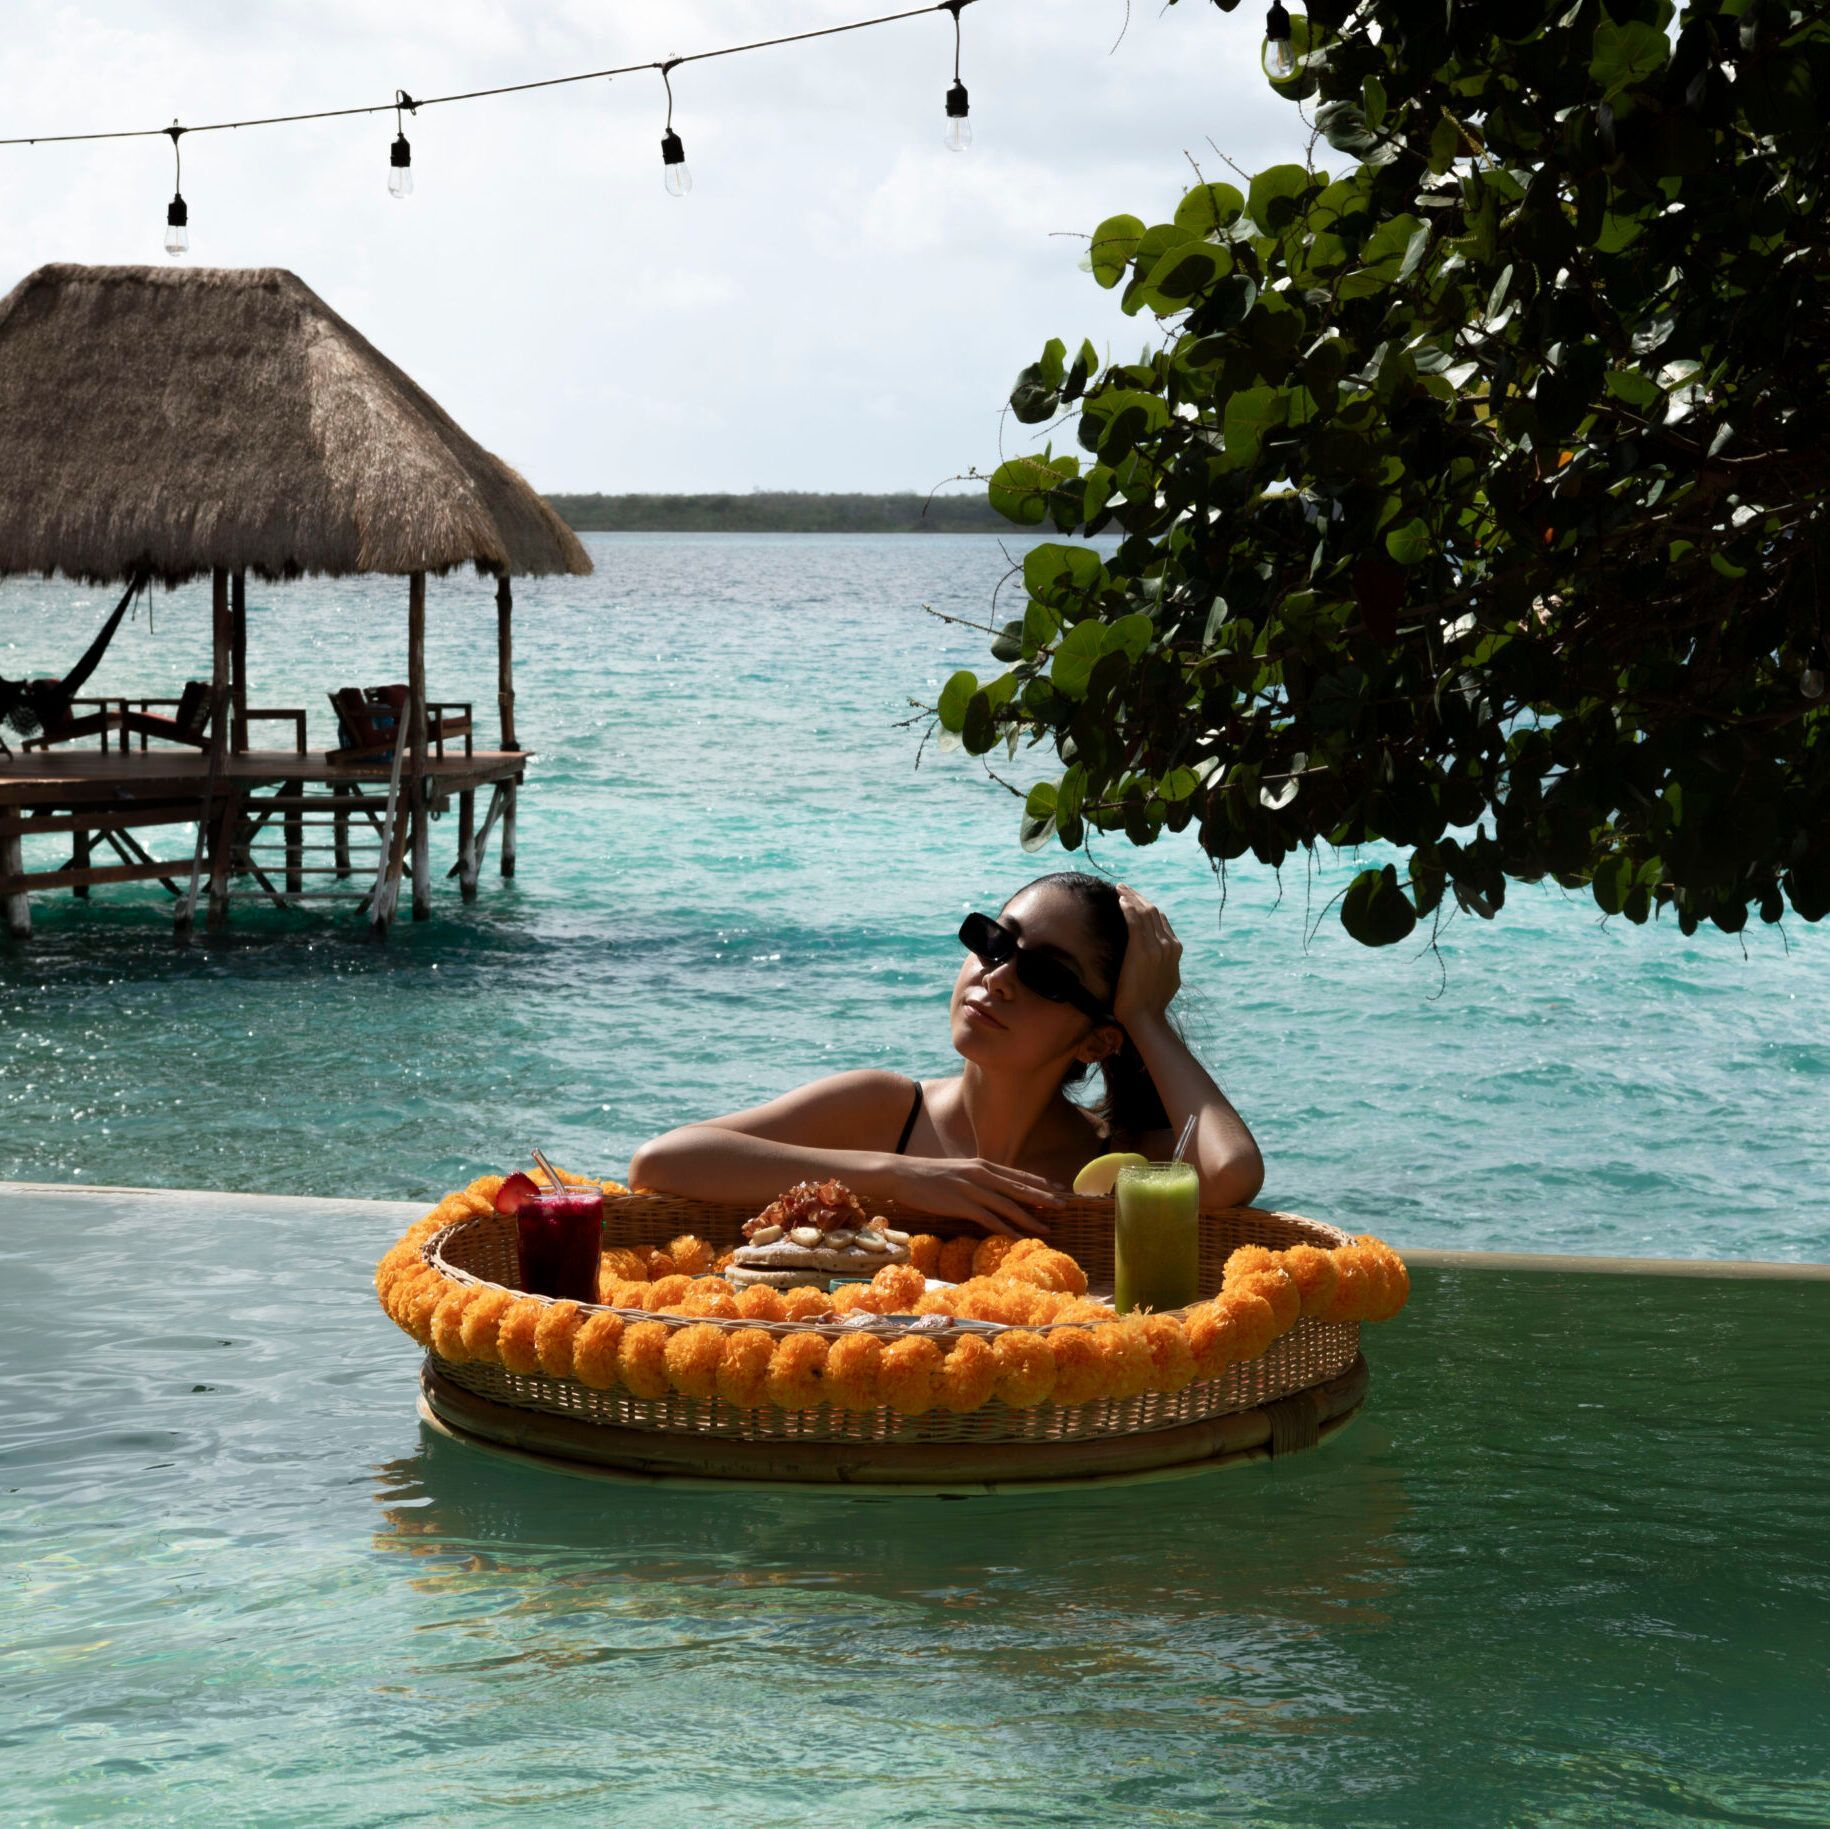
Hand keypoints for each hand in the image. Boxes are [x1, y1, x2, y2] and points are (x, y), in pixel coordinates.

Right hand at [875, 1156, 1062, 1237]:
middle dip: (1044, 1198)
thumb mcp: (959, 1171)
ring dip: (1031, 1218)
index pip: (1018, 1175)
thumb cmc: (928, 1175)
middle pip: (1019, 1188)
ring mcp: (972, 1189)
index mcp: (982, 1165)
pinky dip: (1007, 1229)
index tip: (1058, 1188)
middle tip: (1064, 1205)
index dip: (1040, 1182)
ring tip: (1048, 1228)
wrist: (903, 1173)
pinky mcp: (961, 1204)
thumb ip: (977, 1179)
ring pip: (1009, 1205)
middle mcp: (981, 1175)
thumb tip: (993, 1190)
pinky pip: (990, 1219)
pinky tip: (1019, 1237)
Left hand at [1111, 883, 1181, 1029]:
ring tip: (1119, 888)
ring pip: (1144, 912)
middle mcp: (1169, 945)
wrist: (1145, 1017)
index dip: (1146, 906)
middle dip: (1138, 896)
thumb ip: (1165, 964)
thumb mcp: (1166, 979)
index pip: (1161, 919)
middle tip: (1123, 888)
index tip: (1133, 899)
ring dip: (1131, 897)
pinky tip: (1120, 900)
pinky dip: (1128, 908)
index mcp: (1175, 950)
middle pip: (1153, 911)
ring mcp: (1157, 947)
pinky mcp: (1142, 950)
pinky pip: (1135, 921)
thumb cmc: (1151, 1003)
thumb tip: (1161, 959)